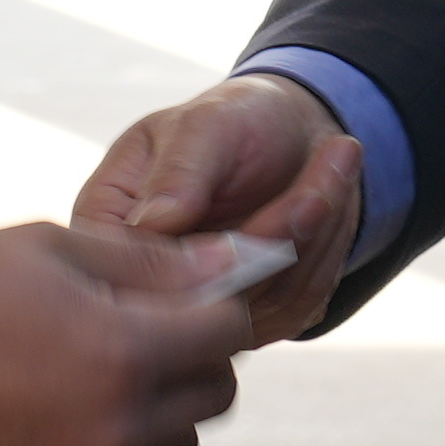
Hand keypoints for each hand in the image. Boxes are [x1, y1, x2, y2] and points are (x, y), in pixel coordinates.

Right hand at [0, 224, 256, 445]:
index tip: (180, 301)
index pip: (229, 333)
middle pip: (216, 397)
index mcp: (125, 353)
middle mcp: (119, 429)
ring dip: (158, 413)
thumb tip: (231, 262)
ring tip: (93, 381)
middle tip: (137, 337)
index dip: (211, 308)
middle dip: (192, 360)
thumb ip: (148, 259)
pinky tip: (56, 421)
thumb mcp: (48, 247)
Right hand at [77, 72, 362, 347]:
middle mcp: (145, 287)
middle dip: (285, 230)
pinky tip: (332, 192)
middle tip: (336, 154)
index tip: (289, 195)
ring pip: (266, 304)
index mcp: (106, 233)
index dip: (217, 247)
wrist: (282, 134)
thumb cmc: (230, 119)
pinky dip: (329, 249)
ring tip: (339, 155)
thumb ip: (178, 171)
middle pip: (211, 297)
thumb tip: (152, 224)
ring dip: (319, 231)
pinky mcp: (250, 326)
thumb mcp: (201, 124)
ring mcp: (198, 314)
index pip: (144, 271)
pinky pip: (298, 307)